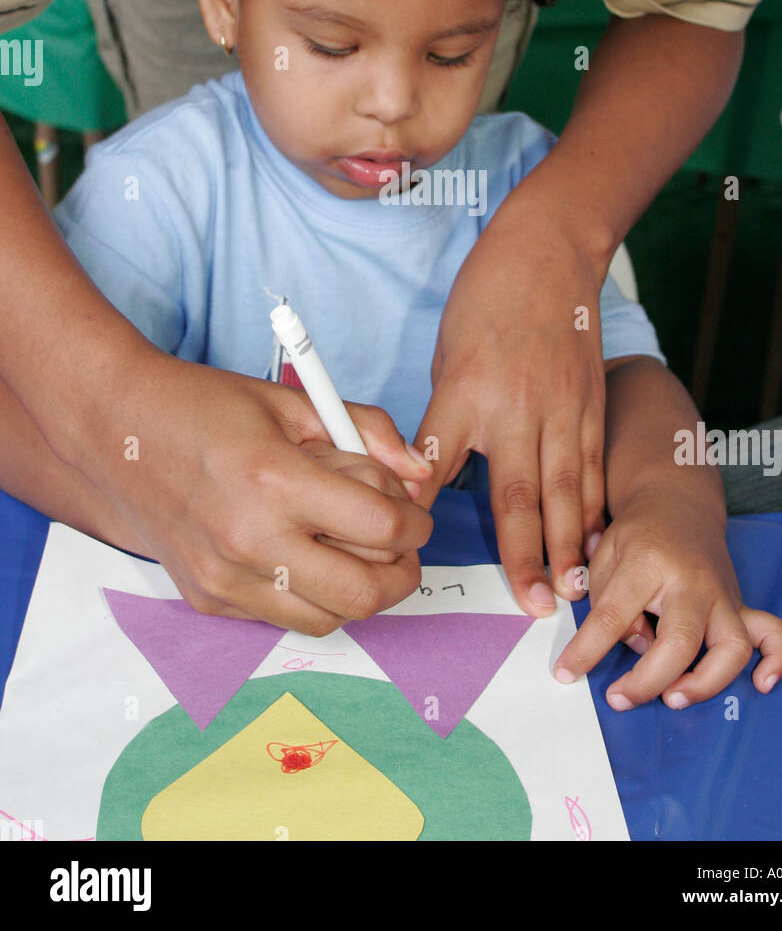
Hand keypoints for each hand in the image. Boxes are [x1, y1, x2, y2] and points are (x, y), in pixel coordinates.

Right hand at [74, 345, 433, 633]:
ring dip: (360, 592)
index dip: (415, 523)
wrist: (119, 433)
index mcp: (275, 480)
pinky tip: (308, 558)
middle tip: (403, 548)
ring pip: (330, 619)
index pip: (381, 528)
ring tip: (358, 554)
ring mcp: (225, 579)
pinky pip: (284, 619)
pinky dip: (312, 598)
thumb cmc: (206, 408)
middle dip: (402, 573)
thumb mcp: (294, 403)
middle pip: (364, 592)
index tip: (415, 514)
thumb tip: (420, 473)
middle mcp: (249, 540)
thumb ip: (367, 432)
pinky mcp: (208, 600)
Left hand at [415, 202, 606, 615]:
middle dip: (528, 555)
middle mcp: (517, 407)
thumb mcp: (448, 358)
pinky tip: (596, 542)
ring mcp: (563, 408)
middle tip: (535, 606)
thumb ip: (444, 423)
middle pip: (522, 494)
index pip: (439, 461)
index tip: (419, 552)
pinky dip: (594, 509)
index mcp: (467, 392)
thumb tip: (427, 481)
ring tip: (572, 590)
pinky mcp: (591, 406)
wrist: (549, 251)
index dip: (425, 508)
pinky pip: (593, 468)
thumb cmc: (486, 301)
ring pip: (568, 490)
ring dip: (570, 545)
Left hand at [553, 494, 781, 707]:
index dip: (588, 650)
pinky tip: (761, 685)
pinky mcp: (741, 604)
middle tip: (618, 698)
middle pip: (681, 640)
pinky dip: (775, 662)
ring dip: (706, 682)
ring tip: (673, 698)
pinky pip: (772, 634)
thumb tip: (634, 647)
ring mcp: (722, 594)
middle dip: (649, 681)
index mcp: (647, 563)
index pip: (614, 613)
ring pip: (732, 646)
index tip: (567, 673)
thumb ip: (608, 602)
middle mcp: (691, 581)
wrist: (677, 502)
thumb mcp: (605, 555)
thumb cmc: (635, 535)